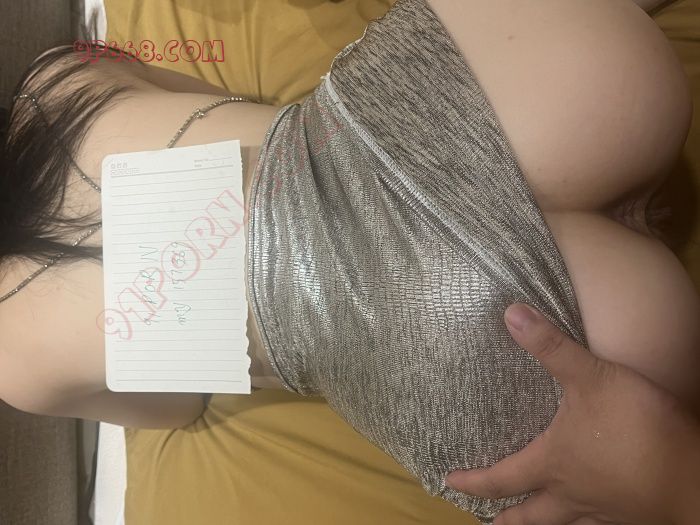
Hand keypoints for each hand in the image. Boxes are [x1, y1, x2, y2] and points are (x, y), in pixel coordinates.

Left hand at [445, 303, 699, 524]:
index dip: (474, 480)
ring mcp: (603, 511)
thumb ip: (551, 346)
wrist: (696, 475)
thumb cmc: (638, 426)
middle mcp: (571, 495)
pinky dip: (586, 524)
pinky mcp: (632, 515)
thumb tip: (510, 313)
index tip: (451, 481)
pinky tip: (593, 516)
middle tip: (488, 522)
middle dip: (505, 519)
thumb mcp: (592, 377)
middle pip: (529, 518)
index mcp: (553, 464)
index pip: (501, 478)